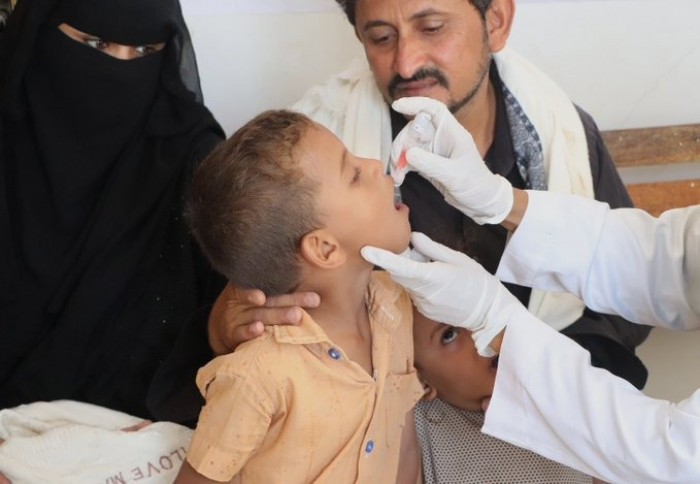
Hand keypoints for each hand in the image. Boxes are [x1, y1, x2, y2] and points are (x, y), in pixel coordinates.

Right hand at [208, 283, 319, 354]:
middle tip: (313, 300)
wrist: (217, 327)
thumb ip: (272, 286)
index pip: (270, 284)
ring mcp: (237, 316)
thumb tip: (306, 269)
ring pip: (260, 315)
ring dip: (278, 316)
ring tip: (296, 315)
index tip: (296, 280)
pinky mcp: (232, 333)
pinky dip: (250, 331)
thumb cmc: (243, 306)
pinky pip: (242, 332)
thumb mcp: (249, 291)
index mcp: (250, 286)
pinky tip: (260, 329)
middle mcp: (243, 300)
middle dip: (292, 300)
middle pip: (271, 300)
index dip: (283, 283)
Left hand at [362, 232, 520, 355]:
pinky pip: (415, 293)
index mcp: (432, 277)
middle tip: (415, 252)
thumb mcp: (458, 259)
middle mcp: (423, 293)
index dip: (381, 258)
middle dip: (400, 261)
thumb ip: (432, 249)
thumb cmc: (477, 281)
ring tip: (435, 269)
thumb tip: (413, 238)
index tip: (365, 250)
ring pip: (407, 284)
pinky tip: (438, 283)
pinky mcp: (425, 311)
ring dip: (412, 274)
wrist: (489, 312)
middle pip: (399, 274)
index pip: (400, 267)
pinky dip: (419, 285)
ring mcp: (423, 305)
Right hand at [391, 96, 513, 224]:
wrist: (481, 202)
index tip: (397, 106)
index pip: (434, 109)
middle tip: (397, 161)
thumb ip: (430, 164)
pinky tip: (399, 177)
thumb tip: (407, 154)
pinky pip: (410, 158)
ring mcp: (434, 150)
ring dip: (399, 157)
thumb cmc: (475, 185)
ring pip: (410, 144)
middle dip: (402, 142)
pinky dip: (402, 166)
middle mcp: (442, 138)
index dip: (416, 103)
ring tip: (397, 174)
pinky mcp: (428, 163)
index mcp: (453, 133)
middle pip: (415, 129)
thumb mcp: (454, 175)